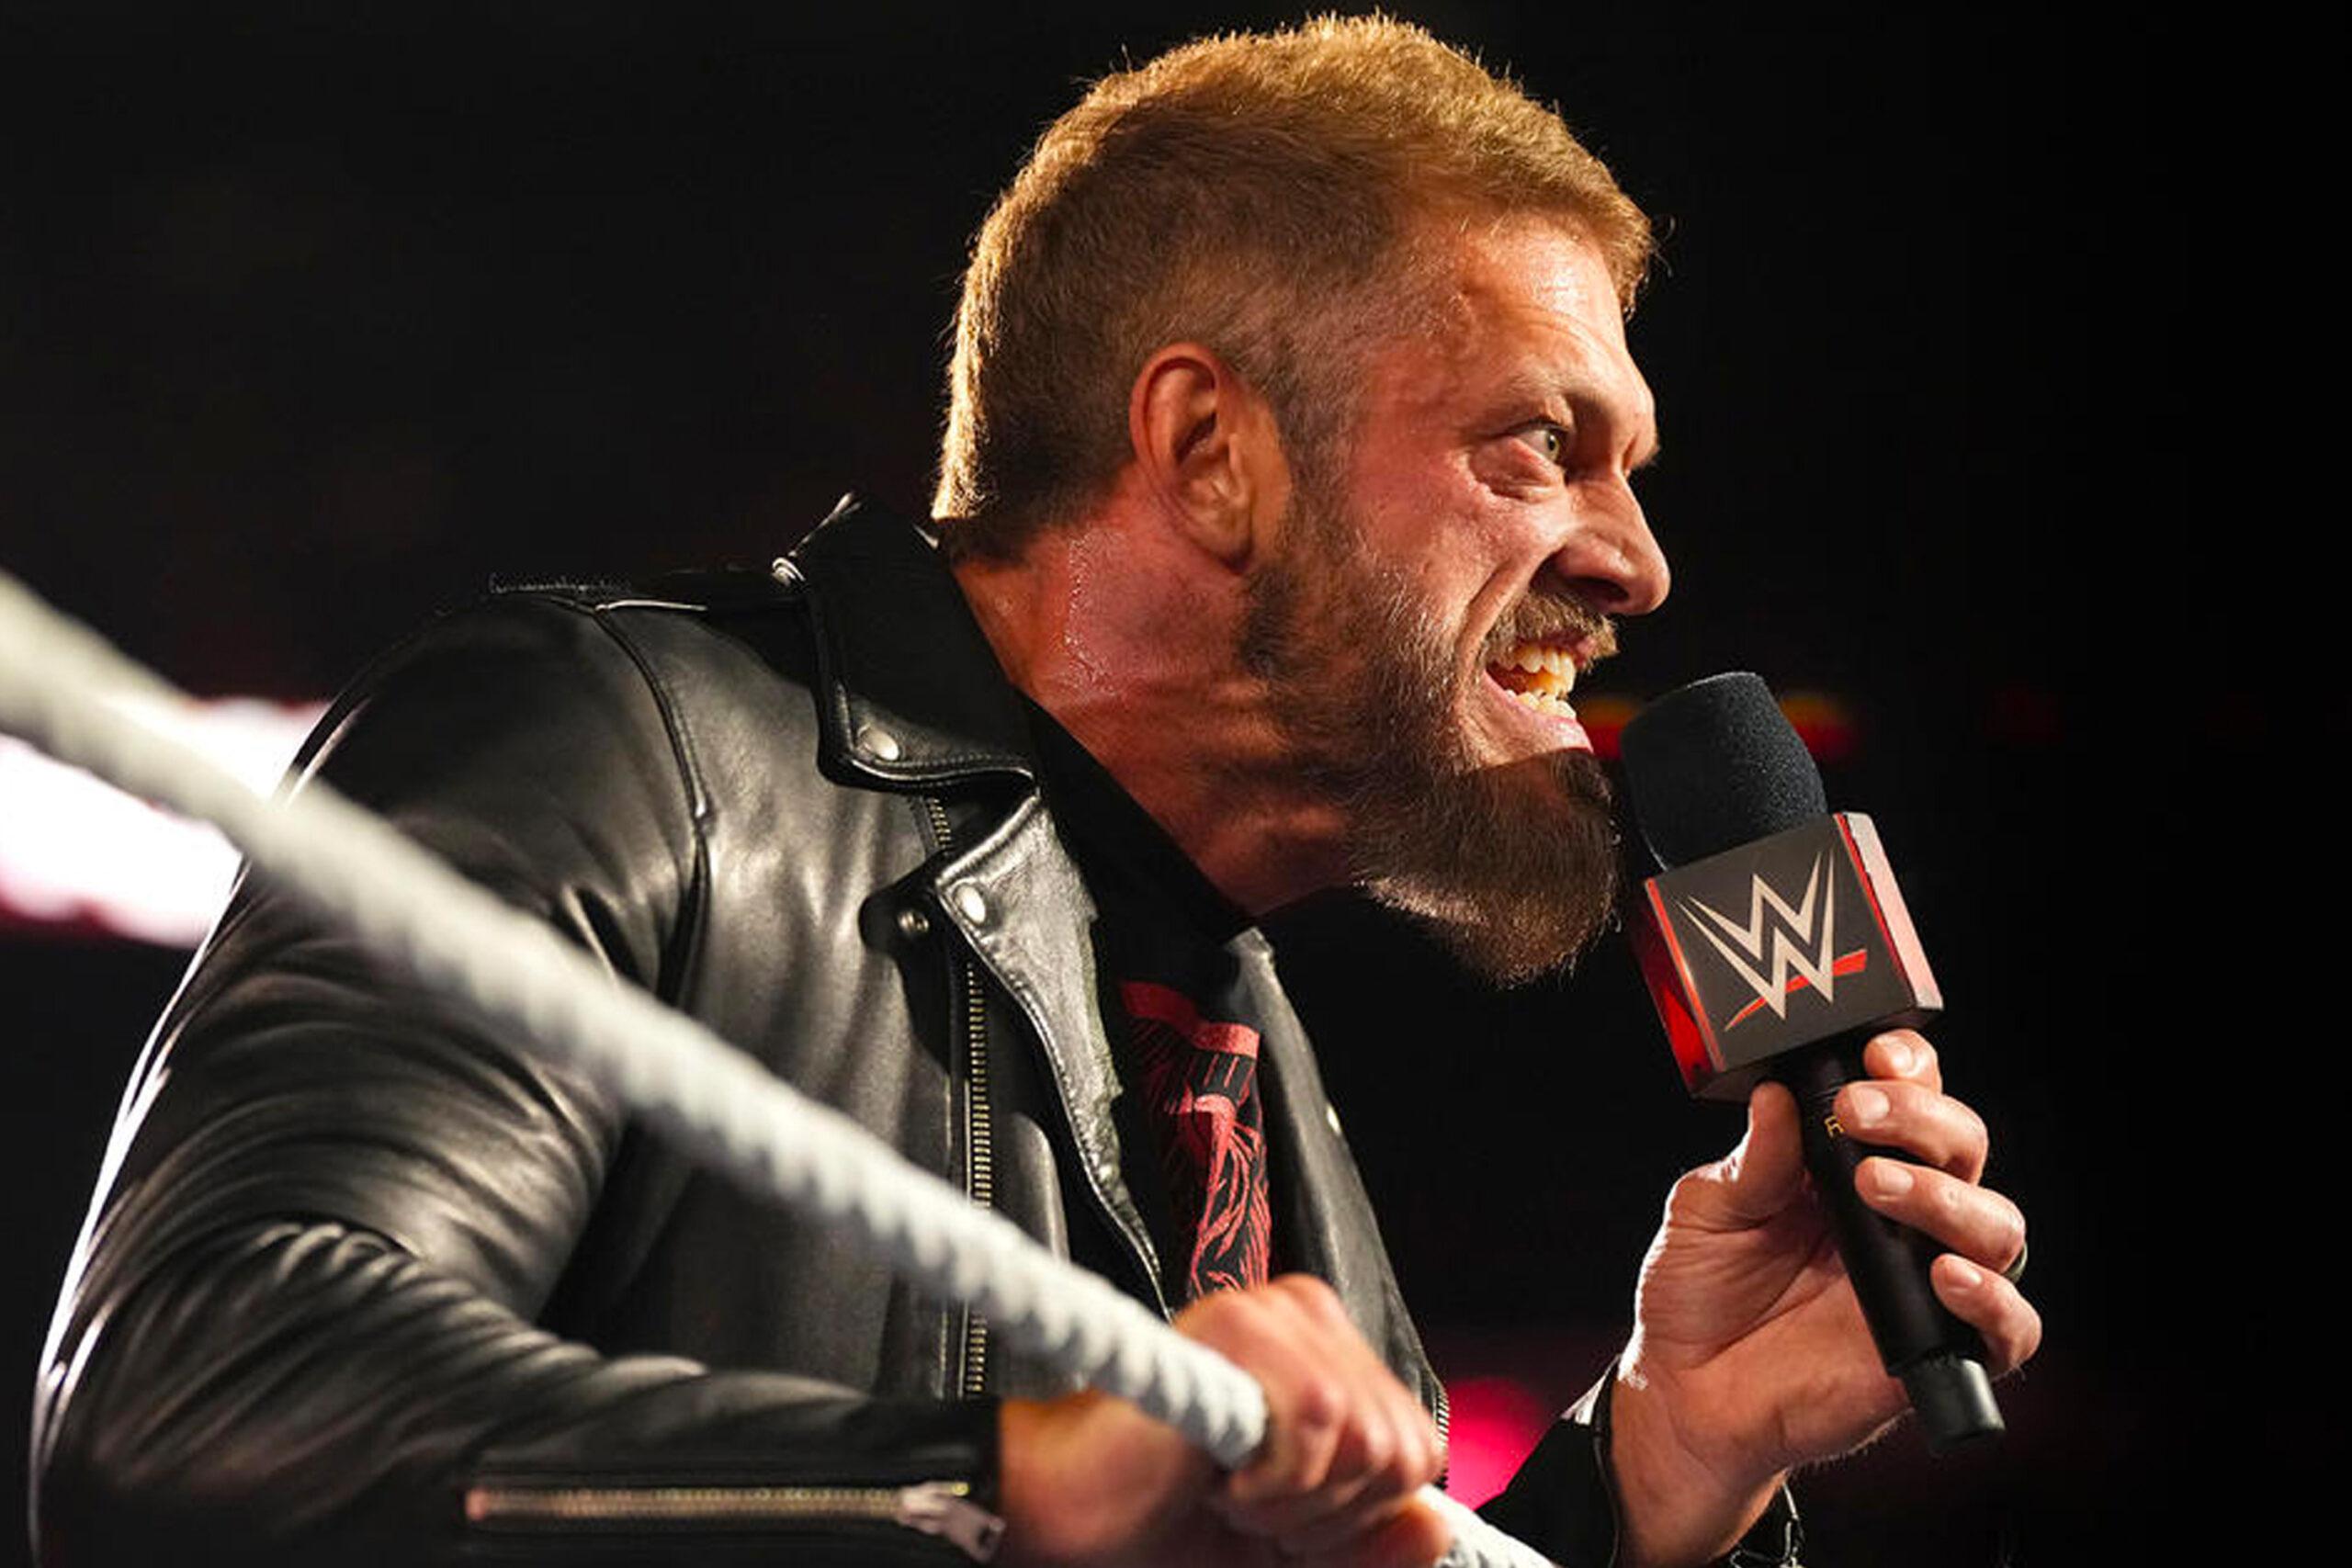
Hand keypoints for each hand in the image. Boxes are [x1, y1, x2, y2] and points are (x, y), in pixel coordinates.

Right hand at [997, 1274, 1450, 1567]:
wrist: (1073, 1525)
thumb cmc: (1172, 1526)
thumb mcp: (1298, 1553)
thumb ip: (1371, 1546)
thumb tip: (1435, 1521)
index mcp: (1331, 1355)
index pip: (1418, 1449)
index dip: (1356, 1516)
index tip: (1276, 1513)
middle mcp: (1308, 1316)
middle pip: (1403, 1449)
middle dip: (1329, 1513)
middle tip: (1246, 1504)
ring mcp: (1272, 1312)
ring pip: (1368, 1438)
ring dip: (1295, 1500)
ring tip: (1226, 1487)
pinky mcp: (1238, 1325)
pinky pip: (1323, 1420)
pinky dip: (1275, 1480)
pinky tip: (1216, 1472)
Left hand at [1610, 1030, 2041, 1566]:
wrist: (1684, 1388)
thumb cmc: (1701, 1290)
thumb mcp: (1707, 1211)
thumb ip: (1753, 1160)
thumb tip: (1778, 1094)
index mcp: (1852, 1163)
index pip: (1913, 1098)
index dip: (1910, 1068)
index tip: (1875, 1054)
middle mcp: (1905, 1215)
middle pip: (1964, 1148)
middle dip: (1922, 1119)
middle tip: (1858, 1117)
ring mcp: (1927, 1281)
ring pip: (1996, 1226)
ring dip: (1947, 1197)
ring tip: (1878, 1188)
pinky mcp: (1937, 1350)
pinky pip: (2009, 1329)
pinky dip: (1995, 1301)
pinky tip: (1945, 1276)